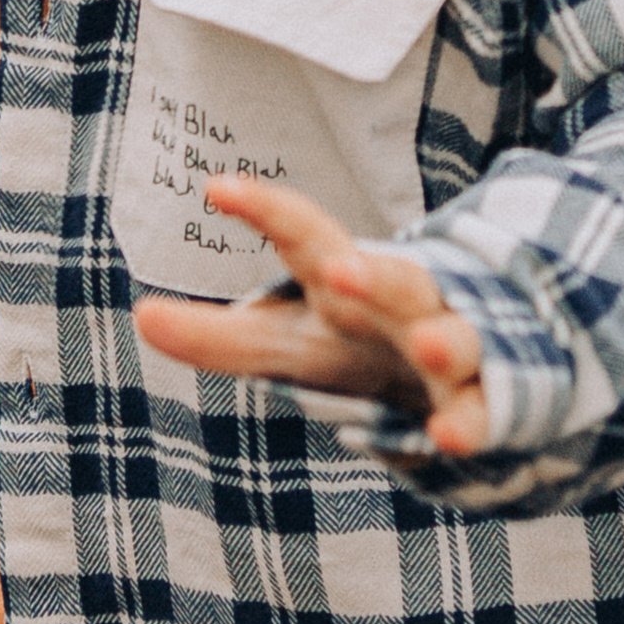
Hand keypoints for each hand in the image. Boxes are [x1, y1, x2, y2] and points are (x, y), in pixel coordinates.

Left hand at [132, 174, 493, 457]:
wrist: (458, 366)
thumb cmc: (357, 344)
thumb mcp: (288, 342)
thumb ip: (217, 336)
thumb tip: (141, 316)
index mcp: (344, 280)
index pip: (304, 234)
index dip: (265, 210)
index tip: (216, 188)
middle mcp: (401, 303)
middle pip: (391, 279)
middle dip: (372, 274)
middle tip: (341, 270)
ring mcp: (448, 347)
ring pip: (451, 335)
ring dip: (441, 339)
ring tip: (426, 344)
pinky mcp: (482, 399)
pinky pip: (483, 410)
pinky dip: (471, 420)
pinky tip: (451, 435)